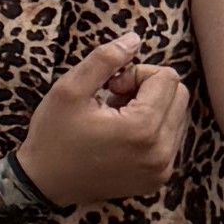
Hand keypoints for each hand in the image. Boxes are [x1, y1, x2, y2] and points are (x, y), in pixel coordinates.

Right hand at [11, 43, 192, 211]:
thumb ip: (105, 59)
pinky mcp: (157, 179)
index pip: (167, 78)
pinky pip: (171, 140)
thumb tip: (134, 39)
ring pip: (178, 117)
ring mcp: (161, 169)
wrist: (44, 184)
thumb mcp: (70, 89)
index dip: (137, 73)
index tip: (110, 88)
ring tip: (118, 119)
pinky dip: (152, 130)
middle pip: (179, 95)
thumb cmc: (53, 136)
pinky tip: (122, 136)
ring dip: (151, 109)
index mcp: (142, 128)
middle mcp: (160, 152)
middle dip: (149, 89)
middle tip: (115, 100)